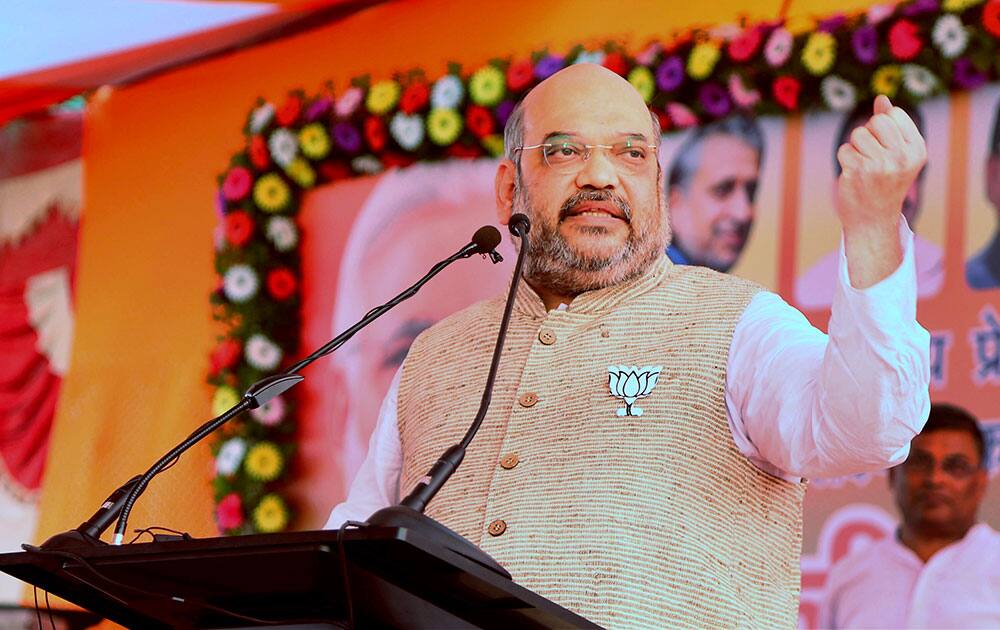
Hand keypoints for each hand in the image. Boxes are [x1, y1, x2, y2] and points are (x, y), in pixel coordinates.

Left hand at [835, 95, 926, 230]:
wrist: (873, 218)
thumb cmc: (885, 181)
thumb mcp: (897, 152)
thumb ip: (891, 124)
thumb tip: (881, 98)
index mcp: (917, 149)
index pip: (893, 114)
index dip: (883, 127)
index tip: (887, 147)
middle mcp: (902, 156)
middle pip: (875, 121)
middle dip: (869, 134)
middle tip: (873, 157)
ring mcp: (880, 164)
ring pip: (857, 134)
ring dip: (856, 148)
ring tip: (865, 166)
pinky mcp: (858, 171)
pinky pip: (844, 149)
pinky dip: (845, 159)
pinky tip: (855, 174)